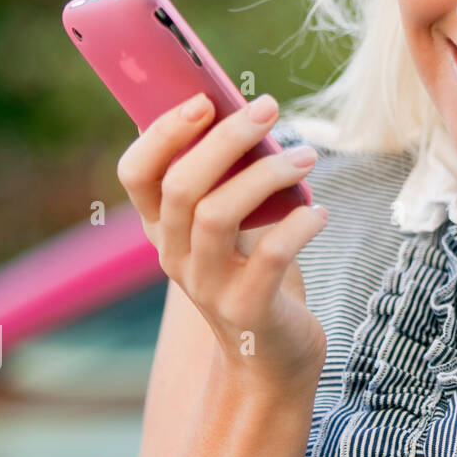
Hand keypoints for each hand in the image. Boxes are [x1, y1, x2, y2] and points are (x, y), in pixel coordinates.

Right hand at [117, 92, 327, 389]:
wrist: (271, 357)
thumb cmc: (257, 273)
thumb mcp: (236, 225)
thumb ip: (232, 179)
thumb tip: (252, 113)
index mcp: (163, 228)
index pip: (136, 174)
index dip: (163, 133)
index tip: (204, 99)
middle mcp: (174, 256)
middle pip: (182, 187)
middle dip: (226, 139)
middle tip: (269, 109)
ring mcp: (207, 287)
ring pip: (217, 216)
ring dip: (266, 175)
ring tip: (308, 156)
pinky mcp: (248, 312)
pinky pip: (269, 258)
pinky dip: (298, 226)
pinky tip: (319, 214)